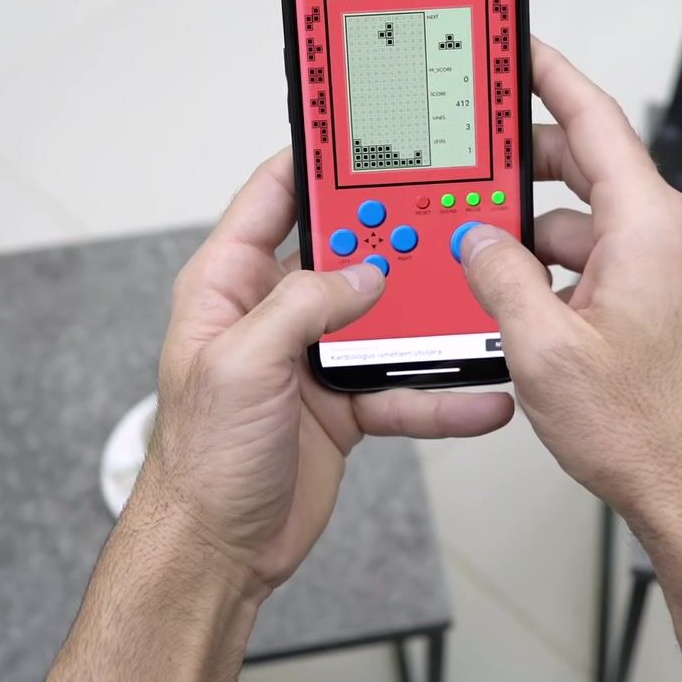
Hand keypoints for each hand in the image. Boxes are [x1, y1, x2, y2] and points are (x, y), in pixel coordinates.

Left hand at [132, 151, 514, 596]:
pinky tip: (480, 396)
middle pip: (346, 251)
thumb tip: (363, 273)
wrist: (216, 549)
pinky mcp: (343, 404)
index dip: (317, 159)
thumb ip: (302, 307)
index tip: (366, 132)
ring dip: (431, 316)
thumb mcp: (241, 365)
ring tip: (479, 301)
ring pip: (385, 318)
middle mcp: (271, 313)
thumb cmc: (200, 460)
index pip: (274, 197)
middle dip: (396, 236)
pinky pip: (403, 387)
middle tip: (446, 214)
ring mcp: (311, 358)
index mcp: (228, 286)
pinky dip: (443, 394)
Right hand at [454, 40, 681, 544]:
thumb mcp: (542, 349)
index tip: (517, 46)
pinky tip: (519, 301)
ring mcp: (675, 266)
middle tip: (468, 162)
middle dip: (521, 165)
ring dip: (533, 234)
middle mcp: (672, 234)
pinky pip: (602, 256)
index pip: (595, 119)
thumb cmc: (646, 431)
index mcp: (651, 226)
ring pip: (588, 220)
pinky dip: (558, 267)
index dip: (548, 74)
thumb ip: (500, 277)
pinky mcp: (669, 298)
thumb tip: (476, 240)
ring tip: (481, 260)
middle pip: (586, 165)